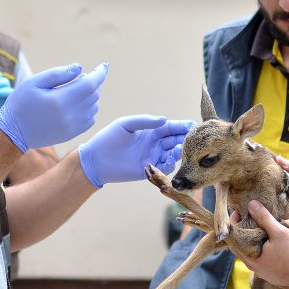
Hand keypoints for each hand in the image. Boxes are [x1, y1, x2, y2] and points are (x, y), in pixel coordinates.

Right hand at [0, 62, 107, 151]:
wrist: (13, 133)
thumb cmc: (21, 103)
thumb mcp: (34, 82)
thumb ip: (59, 74)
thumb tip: (80, 68)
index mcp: (59, 100)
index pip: (89, 84)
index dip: (99, 73)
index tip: (103, 65)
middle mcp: (69, 115)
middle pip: (93, 94)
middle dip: (91, 82)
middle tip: (78, 78)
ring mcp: (72, 126)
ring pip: (94, 106)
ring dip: (90, 95)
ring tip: (74, 91)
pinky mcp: (72, 134)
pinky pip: (91, 118)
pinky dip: (89, 109)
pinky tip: (77, 104)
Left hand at [78, 115, 193, 187]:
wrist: (96, 159)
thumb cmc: (108, 139)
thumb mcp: (126, 125)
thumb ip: (145, 121)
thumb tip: (164, 119)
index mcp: (150, 131)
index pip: (171, 127)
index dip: (182, 126)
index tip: (193, 125)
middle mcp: (154, 144)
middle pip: (175, 140)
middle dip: (185, 139)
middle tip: (192, 139)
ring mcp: (152, 156)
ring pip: (173, 154)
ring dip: (179, 152)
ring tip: (178, 149)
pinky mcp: (149, 169)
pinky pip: (164, 167)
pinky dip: (170, 164)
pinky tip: (169, 160)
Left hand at [232, 200, 288, 287]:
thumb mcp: (279, 232)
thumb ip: (264, 219)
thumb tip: (251, 204)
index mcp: (249, 256)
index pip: (232, 237)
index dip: (234, 222)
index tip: (240, 210)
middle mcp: (251, 265)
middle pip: (239, 244)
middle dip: (242, 229)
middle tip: (249, 215)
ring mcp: (260, 270)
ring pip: (249, 250)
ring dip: (252, 237)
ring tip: (259, 224)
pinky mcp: (269, 272)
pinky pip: (259, 256)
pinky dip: (259, 245)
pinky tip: (268, 238)